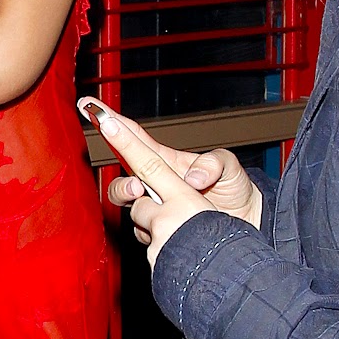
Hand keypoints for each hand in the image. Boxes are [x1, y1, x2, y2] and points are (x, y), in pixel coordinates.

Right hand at [86, 104, 261, 265]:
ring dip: (130, 197)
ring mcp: (157, 208)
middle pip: (123, 174)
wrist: (247, 225)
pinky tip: (164, 227)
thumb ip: (214, 163)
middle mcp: (157, 184)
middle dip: (120, 178)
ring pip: (127, 202)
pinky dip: (147, 227)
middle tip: (135, 184)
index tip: (91, 107)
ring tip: (143, 196)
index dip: (112, 121)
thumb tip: (194, 179)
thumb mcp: (231, 169)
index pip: (135, 138)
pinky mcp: (160, 231)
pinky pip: (141, 229)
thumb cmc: (237, 192)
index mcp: (168, 162)